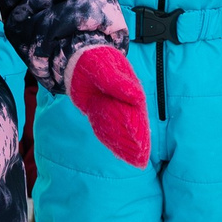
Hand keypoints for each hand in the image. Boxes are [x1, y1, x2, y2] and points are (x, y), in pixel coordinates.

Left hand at [66, 45, 151, 166]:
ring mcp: (112, 106)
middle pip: (133, 125)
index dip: (140, 132)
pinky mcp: (100, 110)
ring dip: (126, 144)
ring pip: (121, 129)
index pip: (137, 115)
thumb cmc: (96, 59)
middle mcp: (124, 100)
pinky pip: (107, 126)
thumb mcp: (106, 69)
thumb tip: (139, 98)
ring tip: (134, 162)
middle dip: (137, 144)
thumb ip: (120, 84)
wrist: (79, 58)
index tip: (142, 148)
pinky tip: (118, 151)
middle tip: (141, 162)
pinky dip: (111, 138)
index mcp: (130, 90)